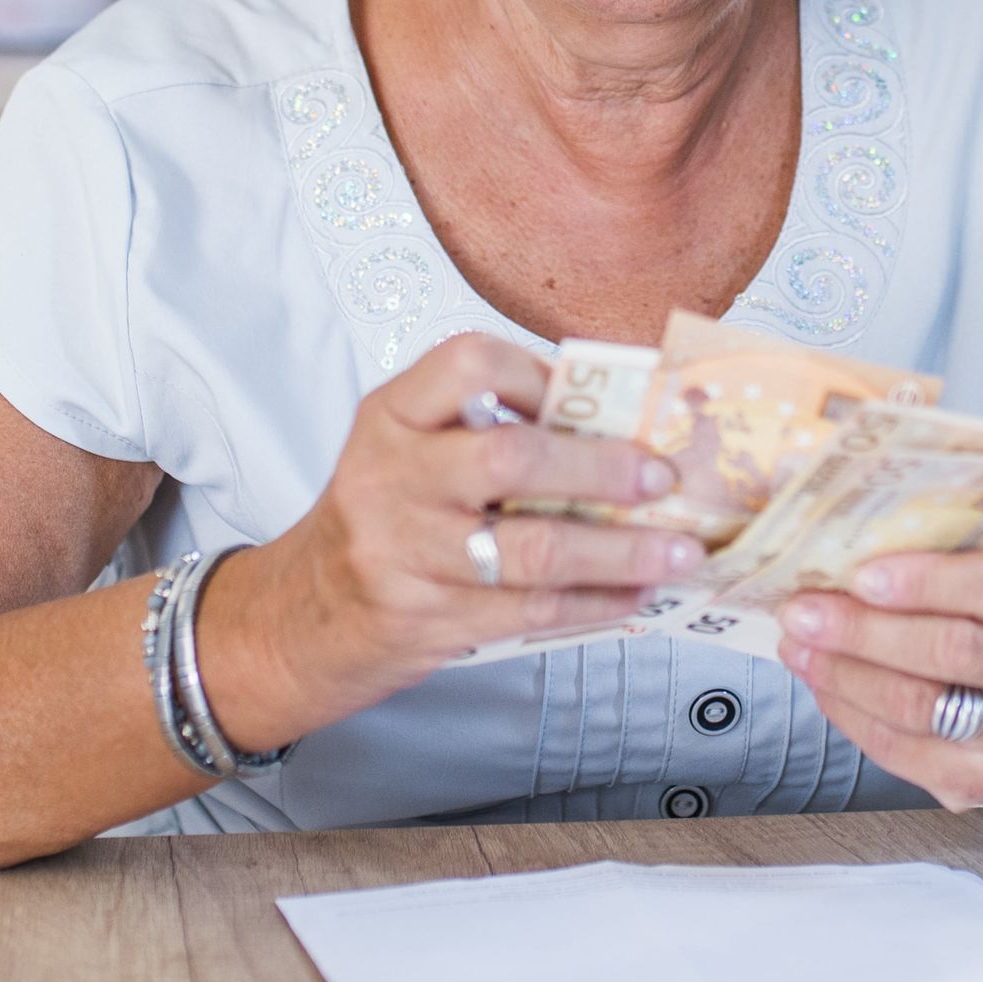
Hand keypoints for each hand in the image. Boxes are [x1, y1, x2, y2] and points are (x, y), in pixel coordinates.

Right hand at [201, 335, 702, 747]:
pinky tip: (635, 595)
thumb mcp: (409, 450)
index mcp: (391, 416)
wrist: (304, 615)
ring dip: (620, 551)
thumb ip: (484, 427)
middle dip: (602, 468)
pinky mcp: (428, 618)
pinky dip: (595, 603)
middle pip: (512, 459)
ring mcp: (407, 553)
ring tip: (678, 550)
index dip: (540, 376)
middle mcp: (391, 477)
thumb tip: (618, 422)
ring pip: (532, 550)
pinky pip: (530, 610)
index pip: (468, 364)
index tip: (597, 398)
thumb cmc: (384, 518)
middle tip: (662, 478)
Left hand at [775, 546, 982, 811]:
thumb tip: (847, 542)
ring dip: (846, 677)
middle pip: (957, 653)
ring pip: (924, 710)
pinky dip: (853, 717)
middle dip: (865, 632)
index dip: (930, 582)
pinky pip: (907, 754)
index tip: (862, 574)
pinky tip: (824, 685)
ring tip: (798, 647)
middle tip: (801, 611)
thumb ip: (955, 551)